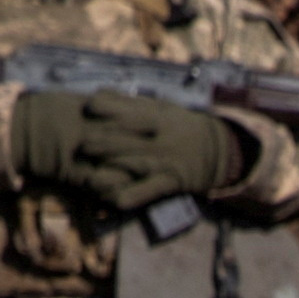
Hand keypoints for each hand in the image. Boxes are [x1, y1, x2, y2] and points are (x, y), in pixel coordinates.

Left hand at [16, 89, 267, 213]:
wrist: (218, 150)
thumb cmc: (180, 126)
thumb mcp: (160, 108)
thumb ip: (128, 103)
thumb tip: (96, 95)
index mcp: (156, 116)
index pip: (128, 109)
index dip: (106, 108)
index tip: (88, 107)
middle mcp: (159, 138)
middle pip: (126, 139)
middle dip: (101, 142)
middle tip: (79, 144)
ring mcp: (164, 161)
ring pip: (133, 165)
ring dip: (110, 170)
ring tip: (89, 176)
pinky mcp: (169, 182)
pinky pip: (147, 191)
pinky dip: (131, 197)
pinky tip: (113, 202)